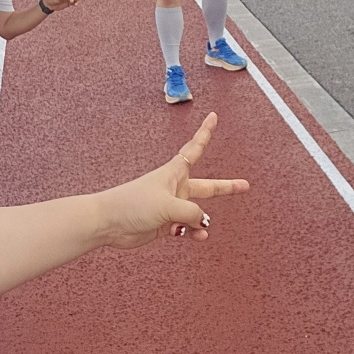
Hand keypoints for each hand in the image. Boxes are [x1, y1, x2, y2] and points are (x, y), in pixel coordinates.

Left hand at [95, 113, 248, 247]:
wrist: (109, 222)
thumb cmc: (133, 204)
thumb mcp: (169, 205)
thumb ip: (192, 213)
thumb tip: (204, 222)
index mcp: (174, 173)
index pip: (195, 148)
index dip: (205, 133)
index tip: (214, 116)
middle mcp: (175, 188)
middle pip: (206, 187)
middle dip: (225, 187)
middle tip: (244, 185)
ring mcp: (170, 206)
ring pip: (196, 212)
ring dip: (203, 220)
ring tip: (204, 229)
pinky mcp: (165, 224)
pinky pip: (187, 227)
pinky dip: (193, 232)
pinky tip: (198, 236)